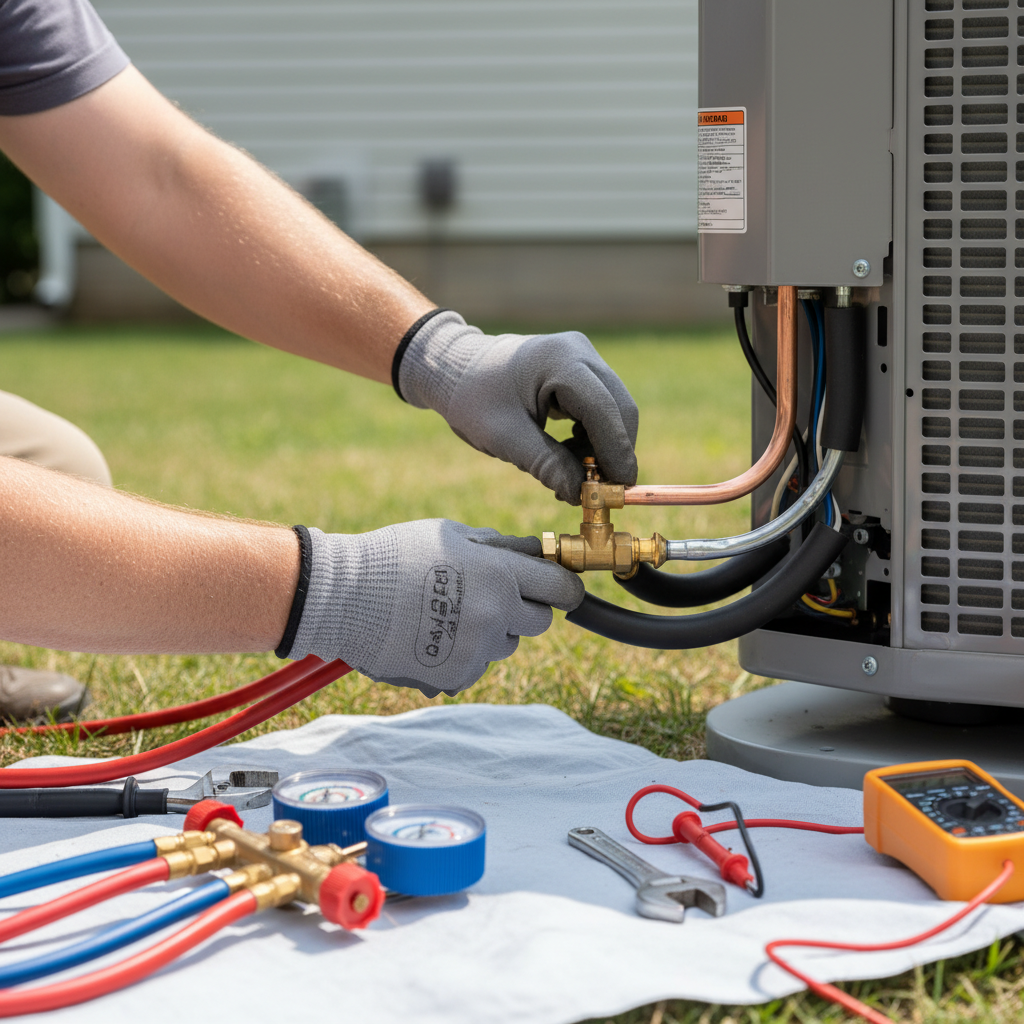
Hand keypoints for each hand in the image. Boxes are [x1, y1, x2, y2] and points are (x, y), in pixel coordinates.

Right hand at [283, 520, 583, 695]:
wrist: (345, 596)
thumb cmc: (397, 554)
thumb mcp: (451, 534)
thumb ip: (497, 546)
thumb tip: (531, 553)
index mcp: (500, 575)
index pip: (561, 588)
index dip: (564, 587)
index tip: (559, 588)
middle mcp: (495, 615)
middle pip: (539, 622)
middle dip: (524, 609)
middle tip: (495, 597)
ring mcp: (475, 649)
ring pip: (504, 645)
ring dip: (490, 631)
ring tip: (449, 613)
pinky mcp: (454, 675)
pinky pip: (474, 665)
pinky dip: (462, 653)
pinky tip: (431, 634)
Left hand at [396, 311, 638, 503]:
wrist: (454, 369)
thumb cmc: (472, 398)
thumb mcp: (504, 437)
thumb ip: (546, 464)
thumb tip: (581, 494)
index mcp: (560, 360)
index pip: (605, 409)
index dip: (617, 452)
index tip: (621, 488)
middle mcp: (579, 352)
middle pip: (619, 408)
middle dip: (613, 453)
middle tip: (597, 492)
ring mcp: (582, 357)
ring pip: (614, 411)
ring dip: (601, 448)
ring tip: (572, 479)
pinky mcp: (580, 370)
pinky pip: (601, 408)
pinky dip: (593, 438)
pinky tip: (570, 458)